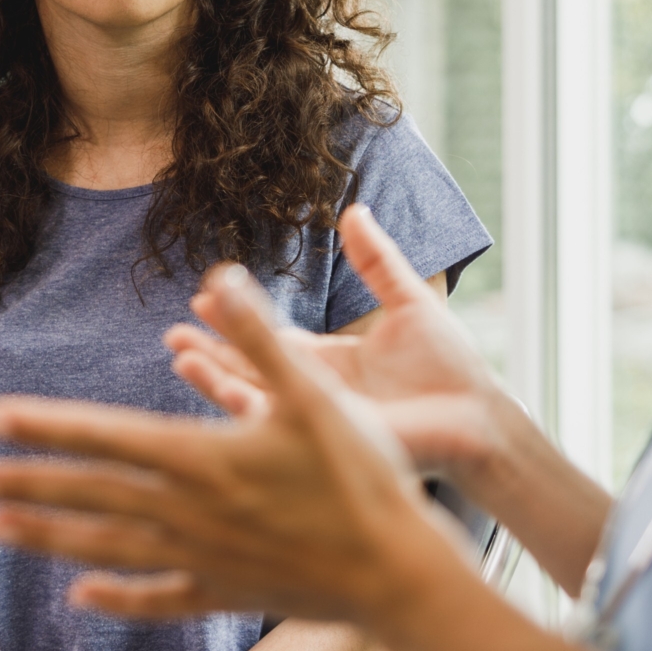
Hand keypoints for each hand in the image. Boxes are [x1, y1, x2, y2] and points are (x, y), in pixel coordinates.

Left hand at [0, 264, 468, 625]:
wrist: (397, 572)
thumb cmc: (362, 478)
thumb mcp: (314, 393)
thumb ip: (262, 335)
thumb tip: (220, 276)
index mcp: (202, 457)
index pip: (105, 437)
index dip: (48, 425)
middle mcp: (189, 512)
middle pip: (92, 494)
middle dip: (29, 484)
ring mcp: (203, 560)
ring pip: (108, 547)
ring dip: (49, 539)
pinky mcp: (225, 593)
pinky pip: (156, 597)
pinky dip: (114, 595)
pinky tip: (80, 596)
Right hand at [170, 206, 517, 497]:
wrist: (480, 414)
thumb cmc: (450, 365)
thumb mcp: (406, 302)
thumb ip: (376, 260)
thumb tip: (354, 210)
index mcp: (331, 362)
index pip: (270, 339)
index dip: (236, 319)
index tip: (200, 297)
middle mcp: (316, 392)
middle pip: (251, 369)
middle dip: (211, 352)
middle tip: (171, 336)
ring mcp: (318, 419)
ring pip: (254, 399)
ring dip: (215, 379)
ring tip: (181, 356)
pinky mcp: (328, 440)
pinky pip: (278, 426)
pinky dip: (245, 409)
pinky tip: (221, 389)